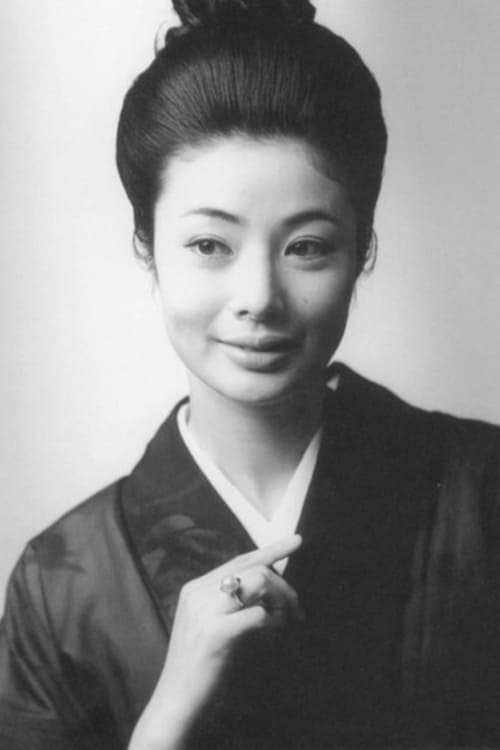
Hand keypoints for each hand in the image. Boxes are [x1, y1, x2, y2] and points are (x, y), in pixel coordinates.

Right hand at [128, 534, 302, 749]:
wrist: (175, 705)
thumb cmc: (199, 669)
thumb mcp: (209, 626)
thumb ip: (230, 604)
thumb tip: (268, 588)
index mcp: (195, 588)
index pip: (240, 560)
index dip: (271, 549)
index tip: (297, 541)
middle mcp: (198, 593)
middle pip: (255, 569)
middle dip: (285, 588)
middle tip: (299, 614)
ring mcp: (205, 611)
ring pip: (259, 583)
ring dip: (282, 604)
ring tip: (286, 627)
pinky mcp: (216, 633)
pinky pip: (259, 615)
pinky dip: (274, 626)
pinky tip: (271, 642)